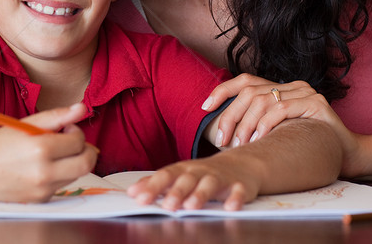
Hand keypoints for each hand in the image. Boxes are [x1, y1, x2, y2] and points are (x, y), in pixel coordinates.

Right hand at [0, 103, 97, 201]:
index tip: (66, 127)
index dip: (75, 130)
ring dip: (71, 161)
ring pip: (75, 174)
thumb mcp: (26, 124)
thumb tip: (82, 108)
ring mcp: (42, 190)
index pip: (78, 141)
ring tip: (51, 153)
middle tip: (73, 142)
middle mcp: (43, 173)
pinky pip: (60, 185)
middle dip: (86, 150)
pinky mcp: (40, 200)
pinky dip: (57, 175)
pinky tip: (39, 168)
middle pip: (86, 163)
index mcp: (40, 149)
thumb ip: (57, 116)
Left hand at [126, 151, 258, 210]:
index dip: (152, 186)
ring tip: (191, 206)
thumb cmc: (202, 173)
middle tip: (167, 205)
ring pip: (210, 184)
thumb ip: (157, 183)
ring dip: (200, 194)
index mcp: (183, 170)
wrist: (240, 164)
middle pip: (187, 179)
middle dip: (176, 191)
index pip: (166, 175)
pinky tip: (230, 207)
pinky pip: (238, 191)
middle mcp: (200, 171)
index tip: (138, 197)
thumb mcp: (179, 175)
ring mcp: (220, 177)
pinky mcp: (239, 185)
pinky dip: (235, 198)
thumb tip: (131, 192)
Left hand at [203, 74, 362, 175]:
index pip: (244, 80)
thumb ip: (254, 124)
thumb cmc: (306, 145)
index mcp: (279, 88)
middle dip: (231, 116)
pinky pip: (282, 108)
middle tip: (222, 140)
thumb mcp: (275, 132)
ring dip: (247, 124)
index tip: (205, 107)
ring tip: (241, 144)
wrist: (346, 154)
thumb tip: (220, 131)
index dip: (222, 91)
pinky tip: (260, 139)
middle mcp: (290, 85)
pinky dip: (266, 124)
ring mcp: (305, 92)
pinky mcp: (317, 103)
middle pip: (249, 92)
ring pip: (263, 100)